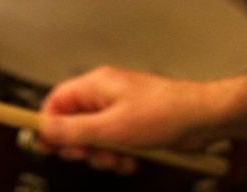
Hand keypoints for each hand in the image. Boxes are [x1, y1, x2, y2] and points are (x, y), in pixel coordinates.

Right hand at [38, 66, 220, 160]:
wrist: (201, 119)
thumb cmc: (164, 114)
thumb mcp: (112, 128)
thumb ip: (74, 130)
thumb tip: (44, 128)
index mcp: (96, 85)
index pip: (57, 100)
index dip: (49, 124)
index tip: (48, 146)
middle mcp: (105, 94)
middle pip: (74, 121)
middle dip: (81, 145)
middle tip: (91, 155)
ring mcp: (120, 109)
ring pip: (94, 136)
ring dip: (102, 154)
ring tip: (117, 160)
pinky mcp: (133, 124)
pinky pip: (113, 142)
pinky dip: (118, 155)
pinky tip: (130, 160)